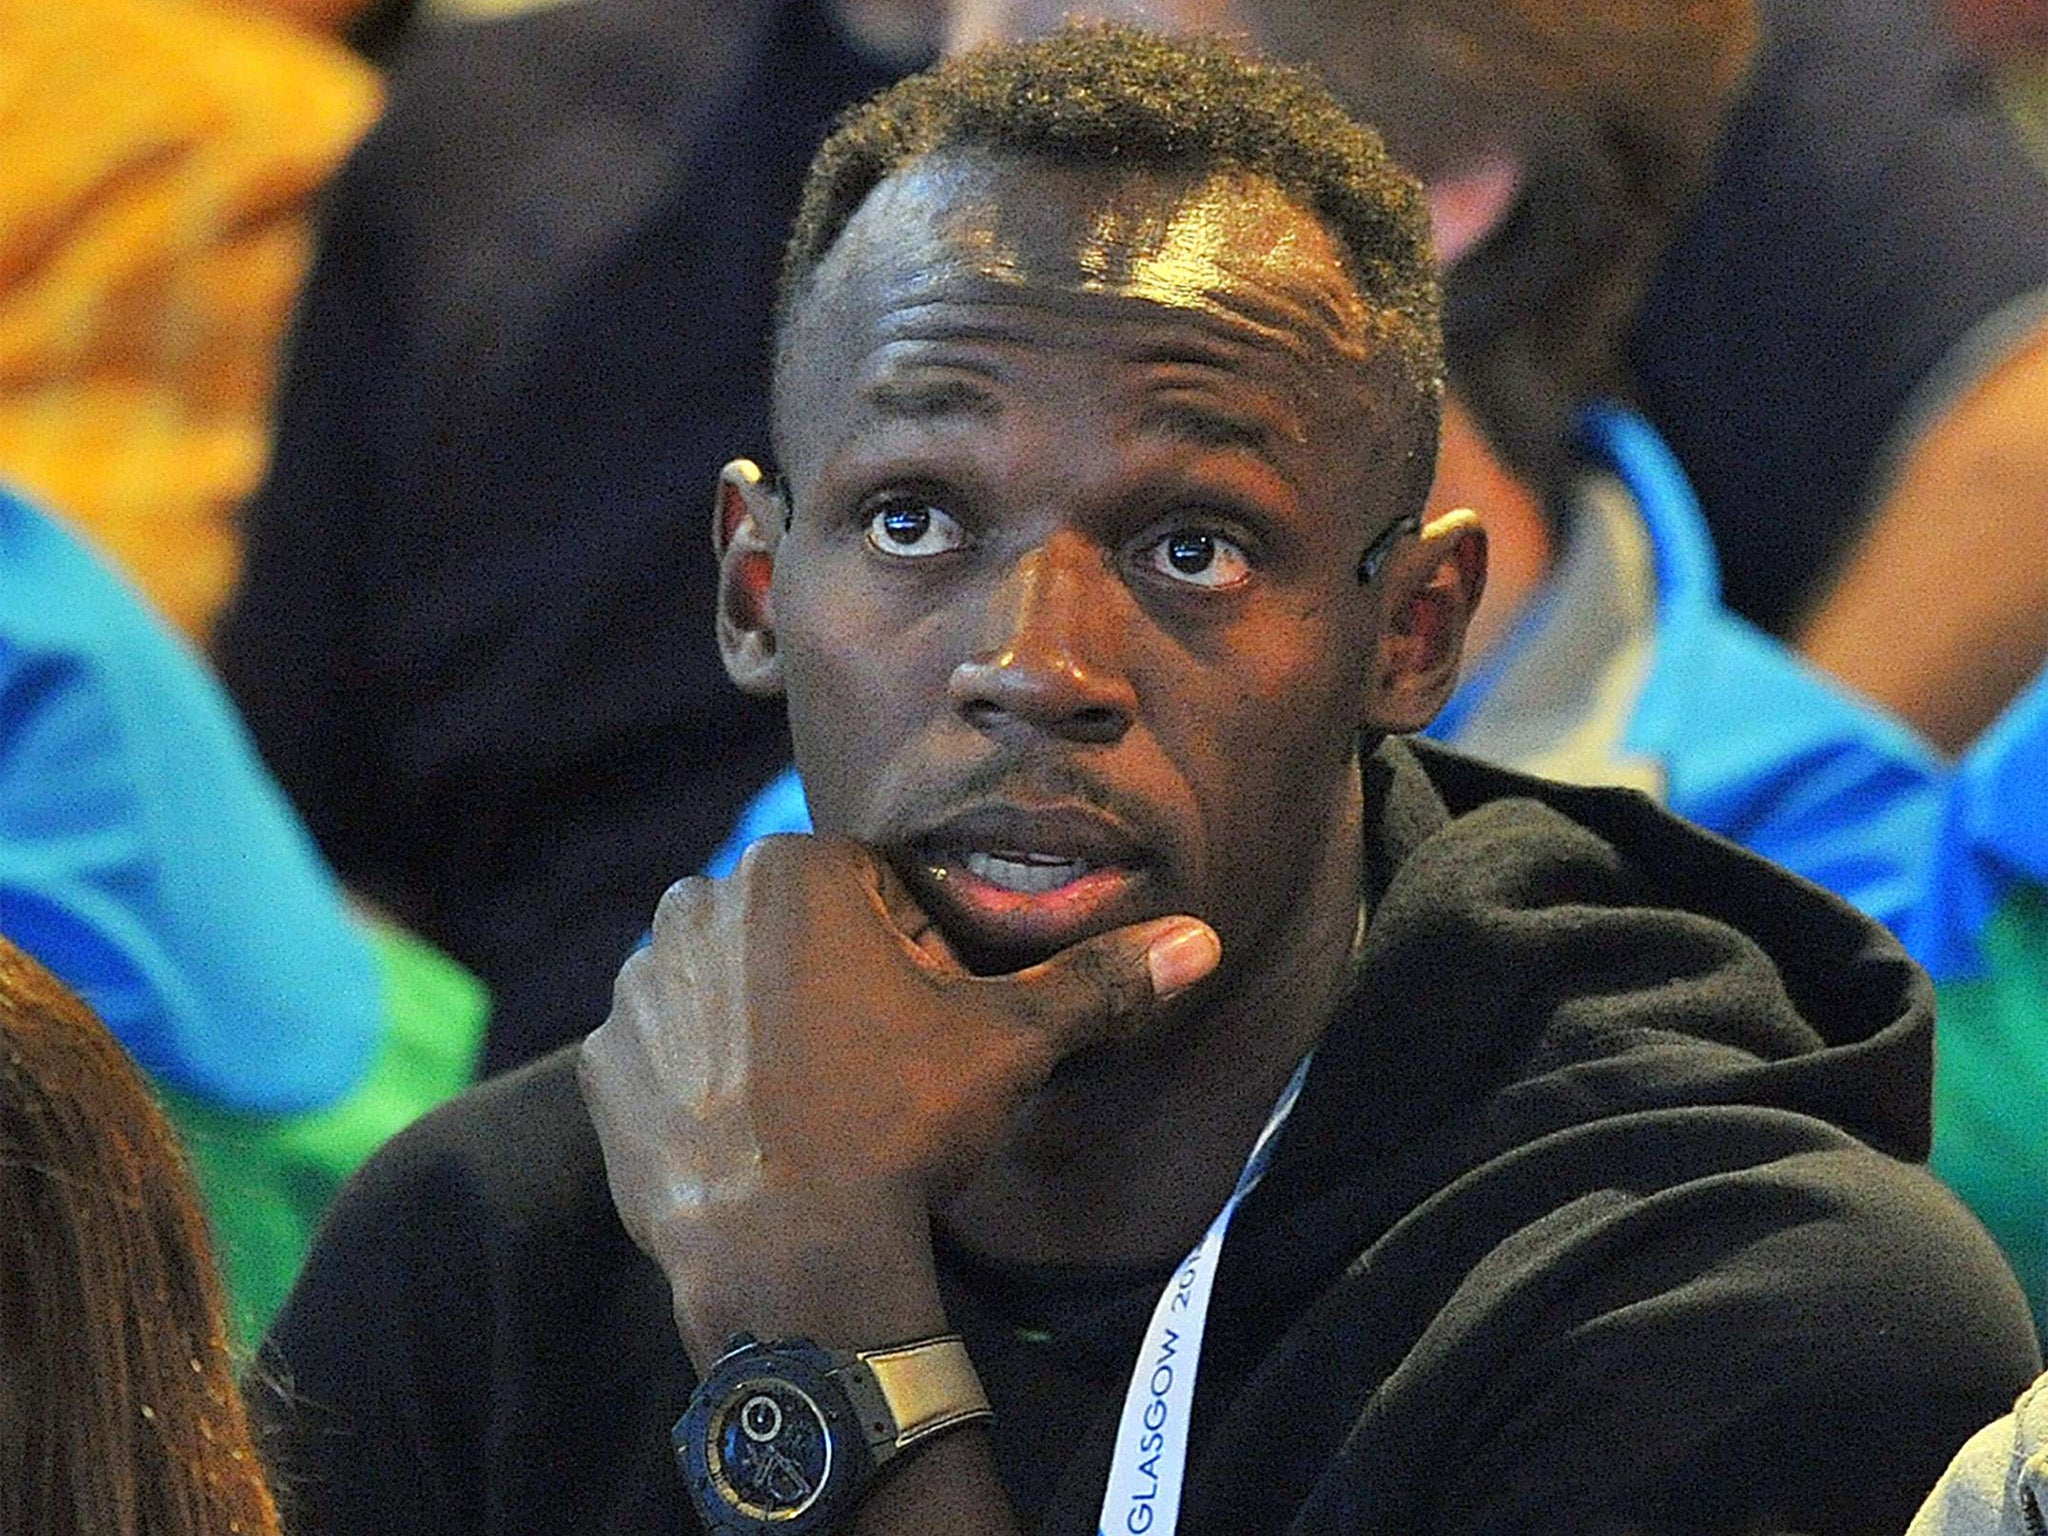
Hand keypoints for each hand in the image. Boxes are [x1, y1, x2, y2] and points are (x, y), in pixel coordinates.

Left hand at [577, 833, 1218, 1365]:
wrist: (790, 1255)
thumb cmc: (900, 1126)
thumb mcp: (1010, 1045)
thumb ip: (1098, 982)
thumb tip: (1201, 941)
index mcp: (792, 871)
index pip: (873, 895)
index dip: (918, 965)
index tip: (929, 1035)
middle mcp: (696, 906)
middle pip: (795, 936)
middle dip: (837, 990)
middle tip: (877, 1078)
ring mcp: (638, 987)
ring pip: (728, 990)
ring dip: (766, 1032)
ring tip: (815, 1112)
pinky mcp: (602, 1065)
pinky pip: (665, 1055)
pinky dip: (702, 1086)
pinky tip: (752, 1136)